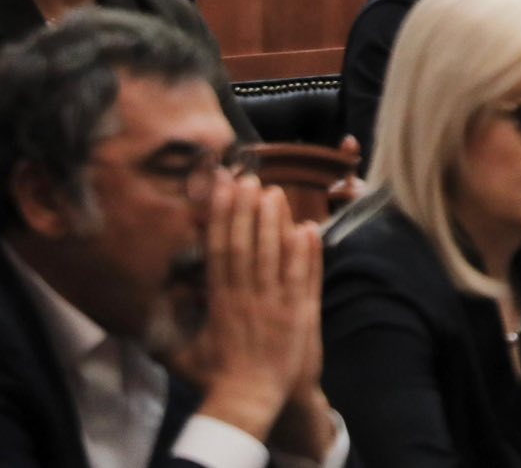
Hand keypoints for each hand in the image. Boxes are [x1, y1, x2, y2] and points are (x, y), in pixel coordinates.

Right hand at [187, 174, 331, 452]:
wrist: (251, 402)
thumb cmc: (216, 378)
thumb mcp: (181, 353)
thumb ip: (166, 327)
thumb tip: (150, 302)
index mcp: (219, 304)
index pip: (220, 253)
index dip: (222, 219)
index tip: (223, 192)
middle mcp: (247, 299)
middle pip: (247, 247)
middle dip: (247, 211)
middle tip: (249, 178)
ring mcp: (276, 306)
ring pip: (276, 257)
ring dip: (276, 223)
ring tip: (276, 192)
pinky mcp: (300, 315)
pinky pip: (305, 279)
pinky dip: (308, 254)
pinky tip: (309, 229)